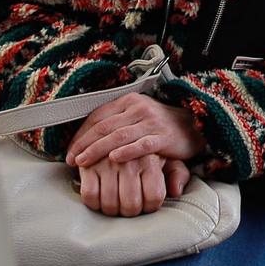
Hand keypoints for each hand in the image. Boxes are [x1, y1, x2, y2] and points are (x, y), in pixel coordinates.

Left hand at [68, 92, 205, 168]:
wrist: (194, 127)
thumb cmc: (160, 127)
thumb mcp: (136, 120)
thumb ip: (115, 127)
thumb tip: (87, 140)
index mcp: (128, 102)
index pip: (97, 117)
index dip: (81, 134)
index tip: (70, 151)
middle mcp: (138, 108)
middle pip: (104, 126)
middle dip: (84, 144)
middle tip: (72, 160)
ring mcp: (151, 121)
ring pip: (118, 136)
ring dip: (97, 150)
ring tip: (83, 163)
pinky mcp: (163, 136)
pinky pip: (142, 144)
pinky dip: (127, 152)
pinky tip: (114, 159)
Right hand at [76, 153, 191, 215]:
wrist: (124, 124)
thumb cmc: (148, 147)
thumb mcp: (168, 156)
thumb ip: (177, 173)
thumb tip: (176, 190)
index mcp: (151, 158)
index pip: (154, 196)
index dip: (150, 207)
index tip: (146, 205)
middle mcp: (130, 160)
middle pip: (131, 203)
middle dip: (129, 212)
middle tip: (127, 209)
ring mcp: (107, 161)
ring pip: (109, 201)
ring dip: (110, 210)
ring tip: (113, 206)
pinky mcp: (88, 163)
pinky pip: (89, 193)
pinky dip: (92, 202)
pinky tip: (97, 199)